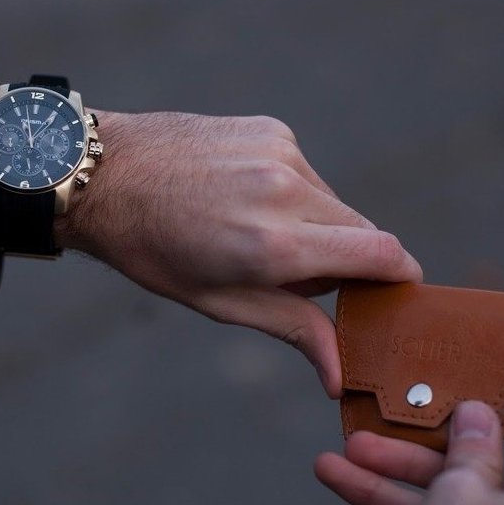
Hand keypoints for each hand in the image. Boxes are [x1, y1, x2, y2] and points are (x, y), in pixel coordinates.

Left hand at [54, 110, 421, 395]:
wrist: (103, 174)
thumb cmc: (153, 249)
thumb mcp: (218, 302)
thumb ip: (291, 329)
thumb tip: (338, 375)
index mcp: (274, 244)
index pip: (381, 254)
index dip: (400, 278)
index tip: (397, 293)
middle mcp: (286, 191)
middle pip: (363, 230)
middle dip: (346, 259)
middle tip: (297, 277)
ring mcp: (280, 153)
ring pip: (333, 202)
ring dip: (315, 225)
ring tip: (252, 232)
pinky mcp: (271, 129)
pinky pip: (306, 173)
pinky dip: (291, 193)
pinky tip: (242, 198)